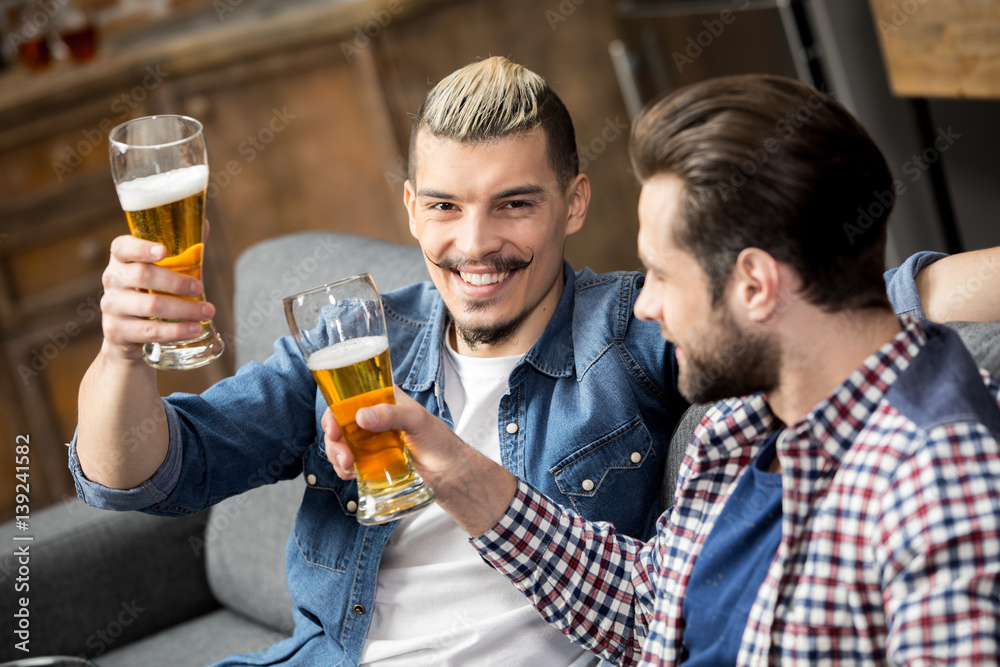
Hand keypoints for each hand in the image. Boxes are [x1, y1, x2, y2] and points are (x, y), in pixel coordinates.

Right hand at [100, 234, 213, 361]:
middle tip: (200, 288)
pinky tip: (194, 329)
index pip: (123, 247)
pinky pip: (149, 331)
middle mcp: (112, 280)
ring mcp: (112, 307)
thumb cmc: (150, 294)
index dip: (142, 247)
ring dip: (184, 309)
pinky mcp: (116, 332)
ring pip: (150, 305)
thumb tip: (205, 224)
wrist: (127, 336)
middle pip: (143, 275)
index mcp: (121, 260)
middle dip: (177, 282)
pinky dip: (176, 331)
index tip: (164, 250)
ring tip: (208, 312)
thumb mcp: (162, 272)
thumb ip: (181, 251)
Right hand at [322, 389, 457, 484]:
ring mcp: (370, 442)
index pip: (349, 398)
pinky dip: (345, 470)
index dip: (334, 412)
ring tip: (349, 467)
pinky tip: (353, 474)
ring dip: (337, 457)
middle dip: (334, 441)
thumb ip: (391, 414)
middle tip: (343, 456)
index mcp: (383, 400)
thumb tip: (361, 416)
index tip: (332, 428)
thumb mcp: (417, 420)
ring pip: (340, 446)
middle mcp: (373, 419)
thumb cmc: (439, 441)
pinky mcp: (371, 462)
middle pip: (339, 425)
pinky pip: (349, 464)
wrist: (449, 474)